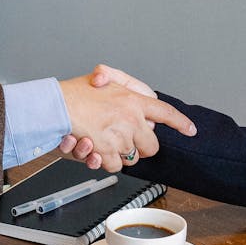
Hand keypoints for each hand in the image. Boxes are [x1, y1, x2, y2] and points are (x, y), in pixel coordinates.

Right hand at [57, 70, 193, 172]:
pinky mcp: (107, 152)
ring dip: (119, 153)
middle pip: (151, 145)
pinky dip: (105, 161)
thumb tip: (135, 97)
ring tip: (103, 141)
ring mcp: (120, 137)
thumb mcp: (102, 78)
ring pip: (131, 157)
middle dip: (141, 147)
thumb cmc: (73, 94)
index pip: (166, 112)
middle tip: (127, 141)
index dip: (180, 123)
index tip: (190, 130)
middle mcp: (131, 119)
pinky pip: (114, 165)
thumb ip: (122, 84)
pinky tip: (95, 149)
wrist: (55, 107)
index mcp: (133, 100)